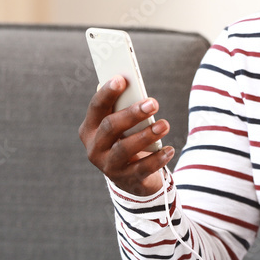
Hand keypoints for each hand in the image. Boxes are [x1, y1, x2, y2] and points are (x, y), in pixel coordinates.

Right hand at [78, 75, 174, 196]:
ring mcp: (108, 166)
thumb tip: (131, 84)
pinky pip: (142, 169)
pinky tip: (169, 150)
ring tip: (164, 125)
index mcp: (90, 128)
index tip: (122, 79)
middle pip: (110, 126)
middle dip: (132, 113)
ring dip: (145, 135)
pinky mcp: (125, 180)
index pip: (96, 107)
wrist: (131, 177)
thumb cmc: (126, 139)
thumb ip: (122, 107)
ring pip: (124, 149)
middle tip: (153, 103)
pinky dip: (157, 159)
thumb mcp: (121, 125)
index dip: (107, 93)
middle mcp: (94, 148)